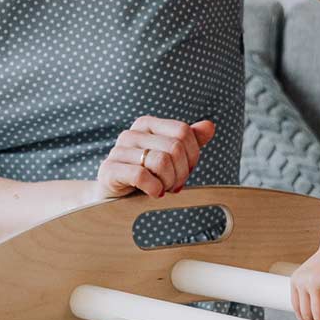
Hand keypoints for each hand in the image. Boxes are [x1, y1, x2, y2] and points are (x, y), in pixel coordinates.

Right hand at [98, 117, 214, 198]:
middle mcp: (132, 133)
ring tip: (163, 188)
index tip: (186, 170)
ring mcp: (118, 150)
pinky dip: (154, 188)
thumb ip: (190, 141)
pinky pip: (141, 175)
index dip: (192, 155)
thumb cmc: (146, 174)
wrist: (115, 195)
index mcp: (148, 124)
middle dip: (181, 172)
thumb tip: (209, 126)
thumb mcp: (171, 157)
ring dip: (168, 182)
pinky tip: (154, 193)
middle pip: (174, 147)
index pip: (183, 131)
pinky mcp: (109, 169)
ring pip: (161, 161)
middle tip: (175, 184)